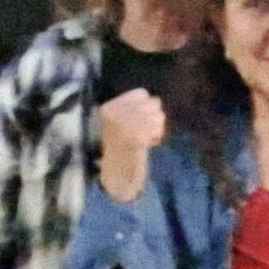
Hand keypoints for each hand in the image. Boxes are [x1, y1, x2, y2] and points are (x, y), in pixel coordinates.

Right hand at [97, 88, 169, 202]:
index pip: (142, 93)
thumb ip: (133, 109)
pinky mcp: (136, 137)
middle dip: (154, 117)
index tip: (142, 121)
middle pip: (153, 103)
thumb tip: (157, 99)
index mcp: (109, 107)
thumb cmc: (120, 148)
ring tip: (146, 139)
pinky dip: (157, 137)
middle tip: (145, 132)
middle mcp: (115, 113)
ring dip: (157, 128)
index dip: (147, 106)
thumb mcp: (119, 123)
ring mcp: (125, 125)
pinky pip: (158, 128)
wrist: (115, 174)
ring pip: (159, 115)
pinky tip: (148, 145)